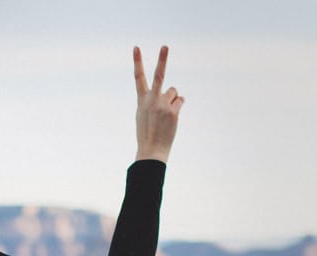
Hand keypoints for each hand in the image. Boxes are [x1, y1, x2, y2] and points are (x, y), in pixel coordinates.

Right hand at [133, 45, 182, 162]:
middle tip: (165, 46)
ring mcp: (163, 104)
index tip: (136, 48)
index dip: (137, 62)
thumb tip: (175, 92)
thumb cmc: (147, 131)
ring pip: (174, 91)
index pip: (138, 77)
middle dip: (162, 59)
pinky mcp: (173, 111)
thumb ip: (154, 100)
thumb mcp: (144, 114)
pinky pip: (180, 101)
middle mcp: (151, 99)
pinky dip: (177, 107)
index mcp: (141, 99)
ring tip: (165, 113)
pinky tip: (171, 118)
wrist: (151, 148)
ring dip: (172, 99)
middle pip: (159, 75)